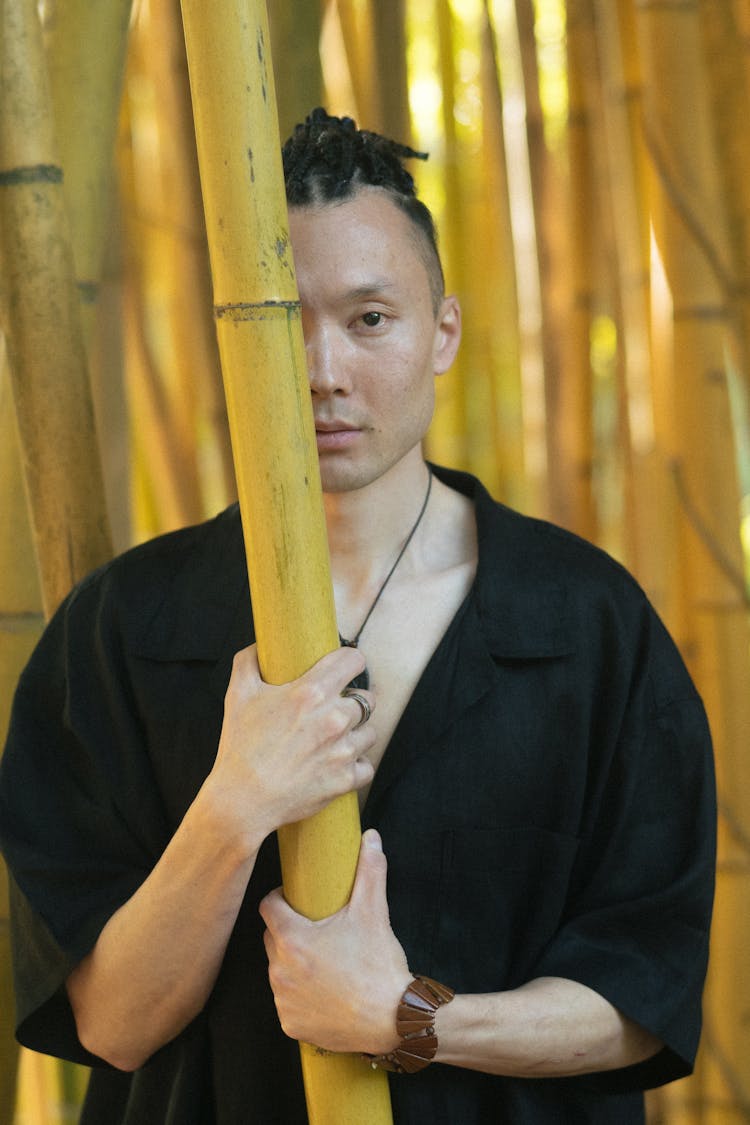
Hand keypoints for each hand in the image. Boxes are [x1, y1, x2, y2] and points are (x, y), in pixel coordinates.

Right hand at [207, 645, 375, 845]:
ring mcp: (343, 751)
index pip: (354, 661)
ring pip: (371, 732)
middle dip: (352, 702)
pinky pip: (367, 766)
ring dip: (357, 734)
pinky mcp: (346, 779)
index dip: (350, 662)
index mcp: (312, 692)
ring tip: (335, 739)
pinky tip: (338, 763)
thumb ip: (249, 662)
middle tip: (334, 710)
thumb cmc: (240, 747)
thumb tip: (260, 646)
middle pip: (367, 698)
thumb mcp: (237, 695)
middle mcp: (334, 719)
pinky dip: (356, 766)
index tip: (345, 669)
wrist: (242, 800)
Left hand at [260, 830, 411, 1053]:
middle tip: (317, 930)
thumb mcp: (374, 912)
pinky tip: (321, 991)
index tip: (296, 900)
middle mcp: (279, 971)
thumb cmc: (378, 964)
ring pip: (279, 971)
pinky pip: (287, 1002)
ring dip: (293, 964)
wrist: (393, 1019)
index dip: (280, 899)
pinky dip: (299, 996)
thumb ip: (370, 870)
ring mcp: (283, 1001)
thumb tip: (371, 837)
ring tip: (322, 961)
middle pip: (273, 939)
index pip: (268, 907)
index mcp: (292, 939)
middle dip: (289, 931)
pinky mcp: (291, 1025)